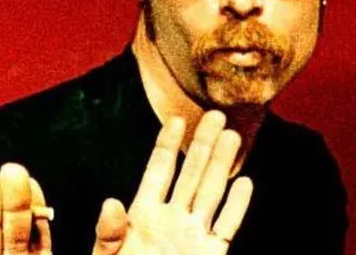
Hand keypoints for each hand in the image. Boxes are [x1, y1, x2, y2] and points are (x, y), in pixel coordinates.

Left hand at [91, 110, 253, 254]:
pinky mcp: (211, 254)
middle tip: (216, 114)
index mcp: (141, 218)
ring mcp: (192, 238)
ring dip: (223, 165)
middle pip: (191, 175)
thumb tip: (112, 201)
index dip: (167, 146)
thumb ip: (110, 235)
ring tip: (233, 136)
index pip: (157, 173)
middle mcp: (170, 222)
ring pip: (211, 193)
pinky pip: (226, 226)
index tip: (176, 118)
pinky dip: (237, 206)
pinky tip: (246, 184)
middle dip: (203, 144)